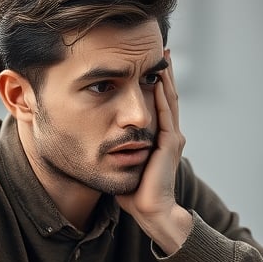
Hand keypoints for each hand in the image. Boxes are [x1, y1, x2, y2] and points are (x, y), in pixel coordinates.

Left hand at [117, 52, 191, 252]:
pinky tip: (157, 80)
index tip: (146, 64)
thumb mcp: (121, 164)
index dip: (153, 83)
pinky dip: (162, 96)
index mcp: (158, 138)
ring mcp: (171, 138)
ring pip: (169, 100)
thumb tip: (91, 139)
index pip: (158, 104)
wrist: (151, 211)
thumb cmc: (133, 193)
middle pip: (167, 96)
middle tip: (160, 51)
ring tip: (162, 58)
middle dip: (163, 73)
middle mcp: (169, 134)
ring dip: (165, 78)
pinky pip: (166, 113)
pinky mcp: (169, 144)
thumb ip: (113, 149)